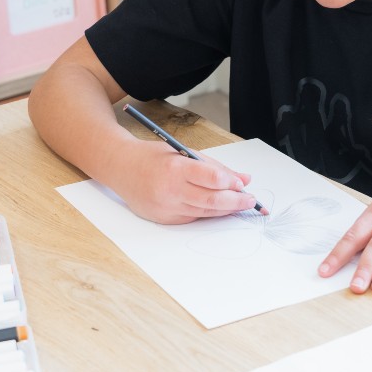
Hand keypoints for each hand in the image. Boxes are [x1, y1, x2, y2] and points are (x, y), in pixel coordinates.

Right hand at [110, 140, 259, 224]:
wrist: (120, 168)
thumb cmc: (153, 157)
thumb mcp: (183, 152)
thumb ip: (213, 166)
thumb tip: (243, 179)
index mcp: (176, 169)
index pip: (212, 179)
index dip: (232, 183)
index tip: (243, 183)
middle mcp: (170, 191)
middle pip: (212, 201)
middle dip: (236, 202)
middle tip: (250, 200)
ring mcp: (166, 208)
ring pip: (205, 212)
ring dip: (225, 209)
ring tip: (239, 204)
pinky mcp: (164, 219)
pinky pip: (193, 217)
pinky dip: (207, 212)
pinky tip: (217, 207)